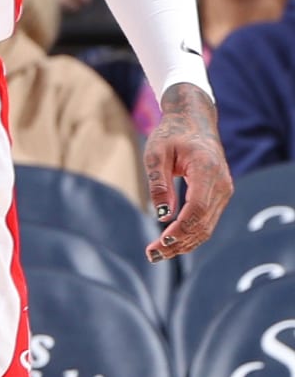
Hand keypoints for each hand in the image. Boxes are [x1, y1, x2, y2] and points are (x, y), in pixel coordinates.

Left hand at [144, 80, 230, 259]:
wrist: (194, 122)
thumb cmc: (171, 135)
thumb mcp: (155, 153)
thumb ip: (158, 183)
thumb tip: (163, 217)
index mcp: (207, 169)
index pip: (198, 209)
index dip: (181, 229)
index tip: (161, 243)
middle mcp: (222, 183)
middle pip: (203, 223)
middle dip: (178, 243)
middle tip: (151, 255)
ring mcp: (224, 191)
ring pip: (206, 227)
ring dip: (184, 243)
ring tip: (156, 254)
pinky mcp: (220, 196)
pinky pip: (207, 222)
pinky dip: (190, 235)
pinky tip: (170, 244)